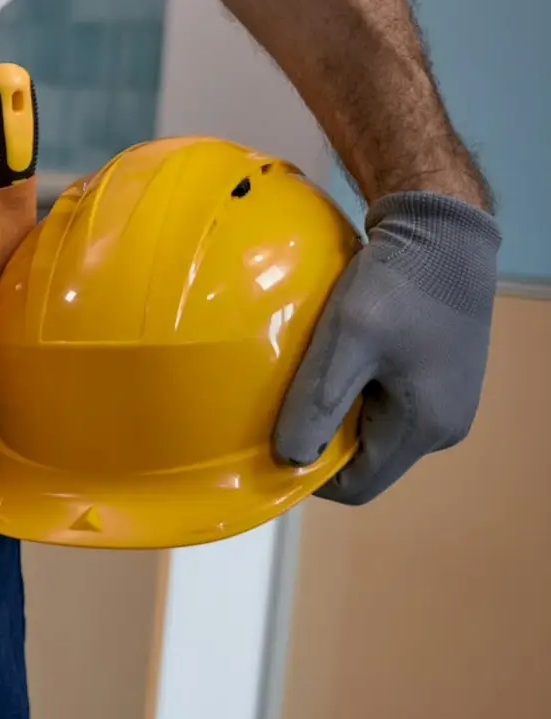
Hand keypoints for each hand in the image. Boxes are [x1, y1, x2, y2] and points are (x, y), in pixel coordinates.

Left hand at [275, 191, 500, 504]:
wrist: (443, 231)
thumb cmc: (398, 284)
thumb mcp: (346, 342)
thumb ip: (317, 404)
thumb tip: (290, 459)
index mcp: (425, 428)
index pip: (358, 487)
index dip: (311, 478)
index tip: (272, 447)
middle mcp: (444, 425)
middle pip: (366, 459)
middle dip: (322, 441)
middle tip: (283, 408)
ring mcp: (447, 400)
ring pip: (374, 429)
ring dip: (336, 413)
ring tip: (306, 380)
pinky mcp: (440, 374)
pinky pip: (387, 401)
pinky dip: (356, 390)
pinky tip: (334, 359)